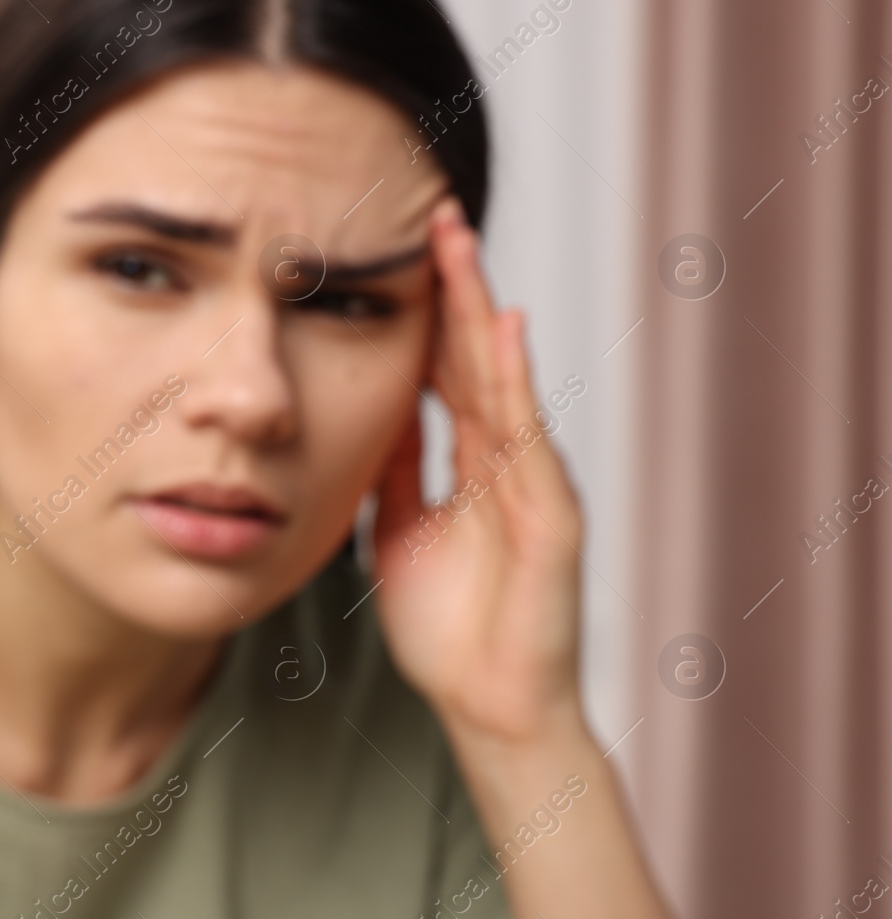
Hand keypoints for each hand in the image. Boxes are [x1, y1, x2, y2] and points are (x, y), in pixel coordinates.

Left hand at [372, 197, 585, 744]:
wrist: (490, 707)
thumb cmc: (450, 629)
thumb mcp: (396, 532)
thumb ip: (392, 473)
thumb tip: (366, 416)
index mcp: (472, 464)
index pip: (446, 369)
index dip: (426, 310)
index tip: (398, 248)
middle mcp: (507, 461)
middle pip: (475, 356)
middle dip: (455, 286)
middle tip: (432, 211)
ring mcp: (533, 483)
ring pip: (502, 380)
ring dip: (480, 310)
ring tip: (460, 243)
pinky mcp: (552, 517)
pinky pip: (528, 439)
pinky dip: (517, 383)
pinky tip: (504, 330)